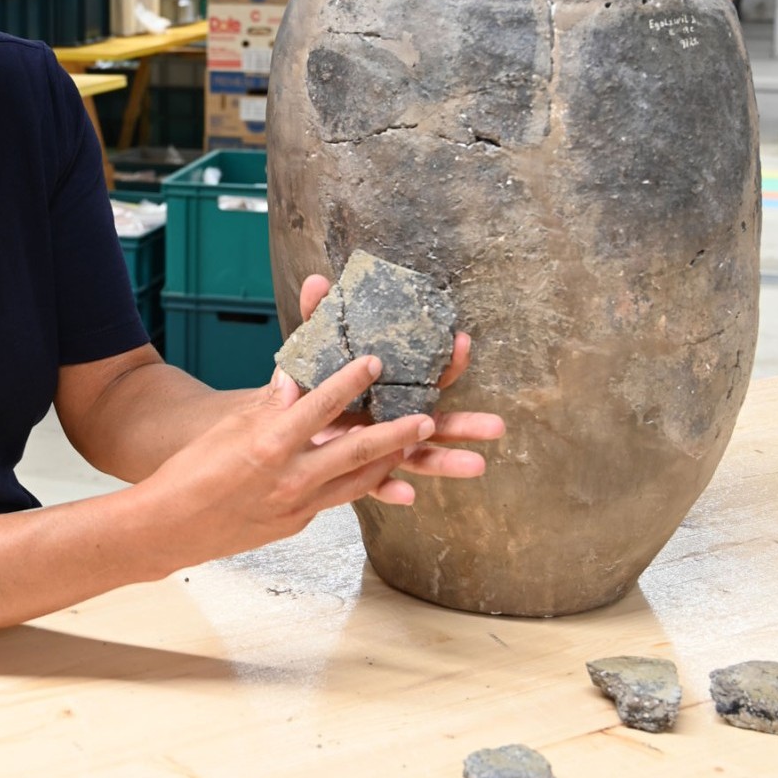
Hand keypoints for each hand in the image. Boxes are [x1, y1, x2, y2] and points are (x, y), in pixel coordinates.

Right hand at [145, 354, 453, 567]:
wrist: (170, 527)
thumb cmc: (191, 471)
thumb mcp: (230, 428)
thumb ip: (269, 406)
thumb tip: (295, 380)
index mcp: (270, 444)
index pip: (321, 405)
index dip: (351, 382)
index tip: (374, 363)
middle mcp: (290, 477)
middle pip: (356, 451)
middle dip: (397, 434)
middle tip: (427, 419)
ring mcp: (297, 506)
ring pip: (356, 482)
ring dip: (388, 464)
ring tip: (414, 448)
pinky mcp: (296, 524)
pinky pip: (336, 501)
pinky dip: (358, 486)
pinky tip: (372, 474)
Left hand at [286, 273, 504, 504]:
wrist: (280, 421)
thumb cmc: (305, 384)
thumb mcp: (313, 350)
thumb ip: (319, 318)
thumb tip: (318, 280)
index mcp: (388, 387)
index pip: (426, 374)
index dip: (445, 360)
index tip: (461, 344)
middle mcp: (391, 418)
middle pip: (435, 420)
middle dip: (467, 423)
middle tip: (497, 426)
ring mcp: (379, 447)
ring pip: (419, 456)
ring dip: (447, 461)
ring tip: (478, 465)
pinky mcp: (358, 471)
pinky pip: (377, 483)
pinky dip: (392, 489)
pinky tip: (408, 496)